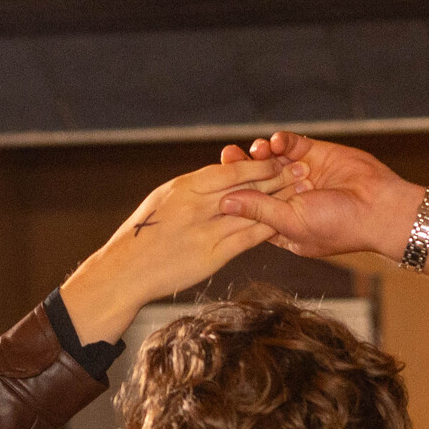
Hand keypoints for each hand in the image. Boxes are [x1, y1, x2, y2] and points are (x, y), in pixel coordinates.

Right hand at [60, 157, 293, 341]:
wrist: (126, 271)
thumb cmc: (142, 235)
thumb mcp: (164, 201)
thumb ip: (191, 191)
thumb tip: (214, 180)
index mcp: (184, 186)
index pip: (229, 170)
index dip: (257, 164)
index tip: (278, 157)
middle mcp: (197, 205)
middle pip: (245, 186)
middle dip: (277, 176)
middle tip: (301, 169)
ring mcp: (205, 230)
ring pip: (251, 211)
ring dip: (279, 201)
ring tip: (302, 194)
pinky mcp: (211, 255)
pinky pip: (246, 239)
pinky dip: (267, 229)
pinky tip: (286, 224)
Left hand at [216, 132, 424, 262]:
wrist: (379, 207)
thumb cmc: (339, 226)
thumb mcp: (292, 222)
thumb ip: (258, 210)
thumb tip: (224, 204)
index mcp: (282, 224)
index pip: (249, 208)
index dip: (233, 195)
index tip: (216, 184)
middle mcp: (289, 199)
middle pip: (256, 181)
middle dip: (242, 169)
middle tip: (227, 155)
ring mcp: (301, 176)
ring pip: (271, 161)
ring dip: (260, 154)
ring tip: (256, 150)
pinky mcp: (314, 155)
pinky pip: (291, 144)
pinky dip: (282, 141)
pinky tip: (278, 142)